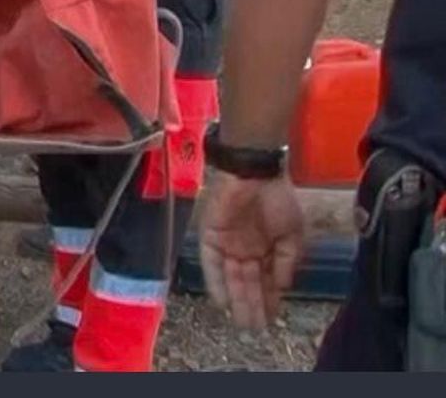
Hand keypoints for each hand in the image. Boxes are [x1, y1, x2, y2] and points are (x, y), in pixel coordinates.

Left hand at [199, 172, 304, 328]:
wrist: (255, 174)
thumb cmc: (278, 200)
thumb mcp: (292, 234)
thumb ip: (286, 262)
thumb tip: (284, 287)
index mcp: (265, 248)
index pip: (265, 280)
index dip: (269, 300)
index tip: (271, 319)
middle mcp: (245, 249)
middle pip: (247, 283)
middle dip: (252, 305)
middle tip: (254, 328)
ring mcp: (227, 244)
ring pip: (231, 278)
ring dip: (236, 299)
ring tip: (242, 321)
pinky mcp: (210, 236)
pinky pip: (210, 264)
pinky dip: (215, 282)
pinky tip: (222, 301)